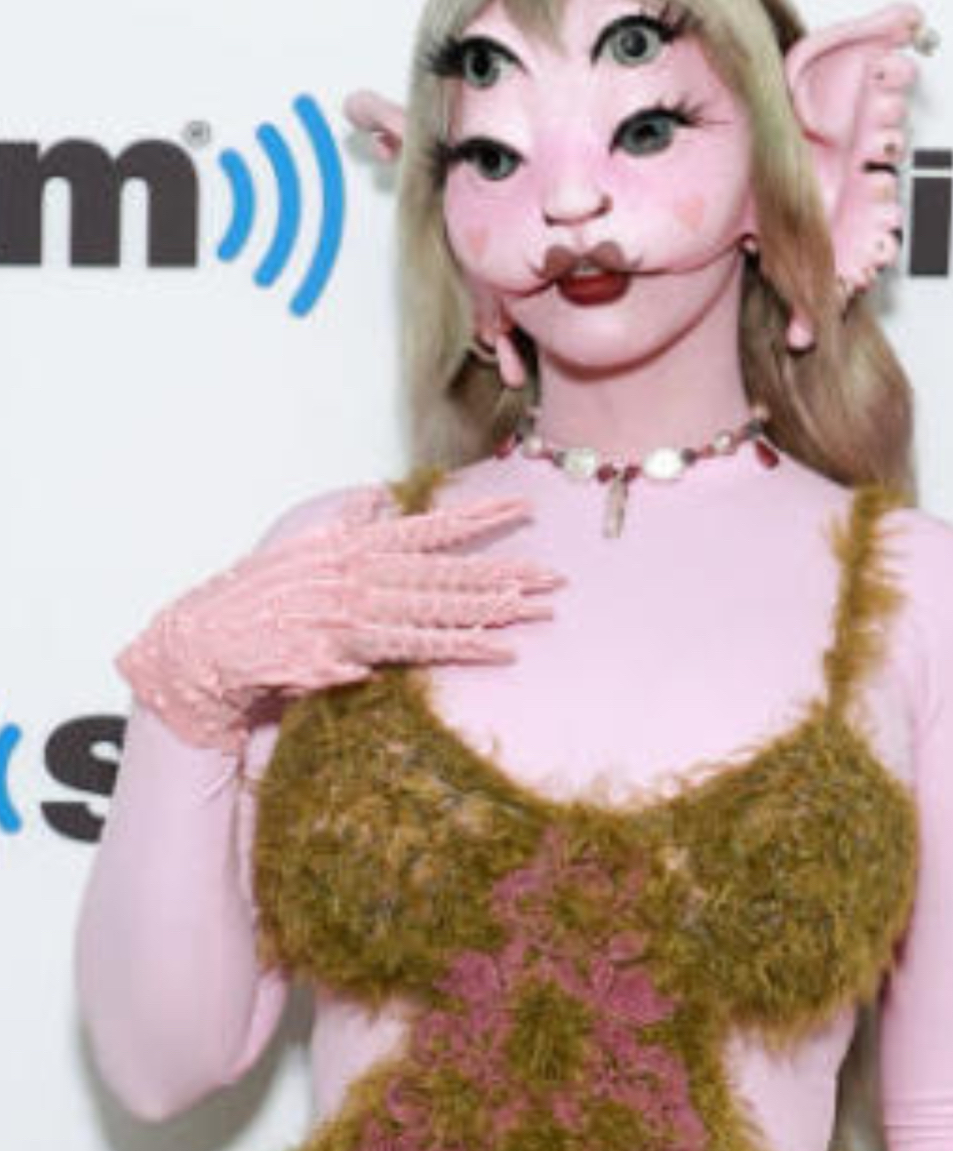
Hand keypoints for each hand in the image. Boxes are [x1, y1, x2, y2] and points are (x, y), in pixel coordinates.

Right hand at [115, 485, 563, 754]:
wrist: (198, 651)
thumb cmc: (250, 606)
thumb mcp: (298, 550)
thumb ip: (342, 524)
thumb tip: (376, 499)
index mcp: (348, 546)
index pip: (422, 527)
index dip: (474, 516)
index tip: (521, 506)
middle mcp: (354, 573)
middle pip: (443, 572)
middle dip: (503, 572)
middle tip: (556, 578)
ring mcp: (349, 612)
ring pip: (437, 608)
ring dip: (492, 609)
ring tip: (538, 610)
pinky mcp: (343, 650)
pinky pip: (415, 650)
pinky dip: (460, 648)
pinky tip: (499, 649)